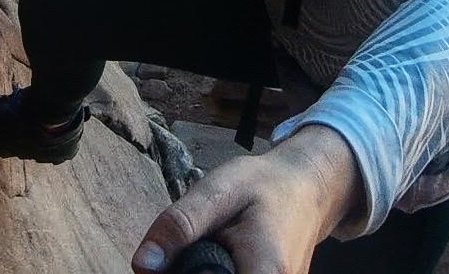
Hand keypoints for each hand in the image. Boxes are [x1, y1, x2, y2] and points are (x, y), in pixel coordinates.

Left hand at [131, 126, 360, 273]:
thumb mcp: (218, 190)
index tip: (174, 259)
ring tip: (210, 244)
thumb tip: (142, 265)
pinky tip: (217, 254)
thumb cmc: (264, 184)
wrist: (307, 186)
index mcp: (263, 272)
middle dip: (191, 271)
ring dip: (200, 271)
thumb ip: (180, 226)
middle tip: (192, 245)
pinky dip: (215, 271)